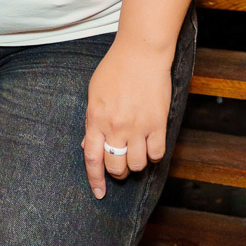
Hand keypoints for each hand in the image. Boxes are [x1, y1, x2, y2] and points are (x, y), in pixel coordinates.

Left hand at [81, 38, 172, 198]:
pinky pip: (157, 154)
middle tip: (120, 163)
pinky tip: (150, 145)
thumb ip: (92, 120)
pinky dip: (153, 155)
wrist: (141, 53)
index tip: (99, 193)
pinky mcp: (158, 124)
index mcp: (96, 118)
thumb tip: (88, 144)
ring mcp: (138, 126)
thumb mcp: (94, 92)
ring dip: (136, 163)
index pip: (92, 158)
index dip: (95, 179)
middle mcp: (116, 126)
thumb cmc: (115, 69)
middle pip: (116, 166)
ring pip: (138, 165)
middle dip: (117, 171)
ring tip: (135, 151)